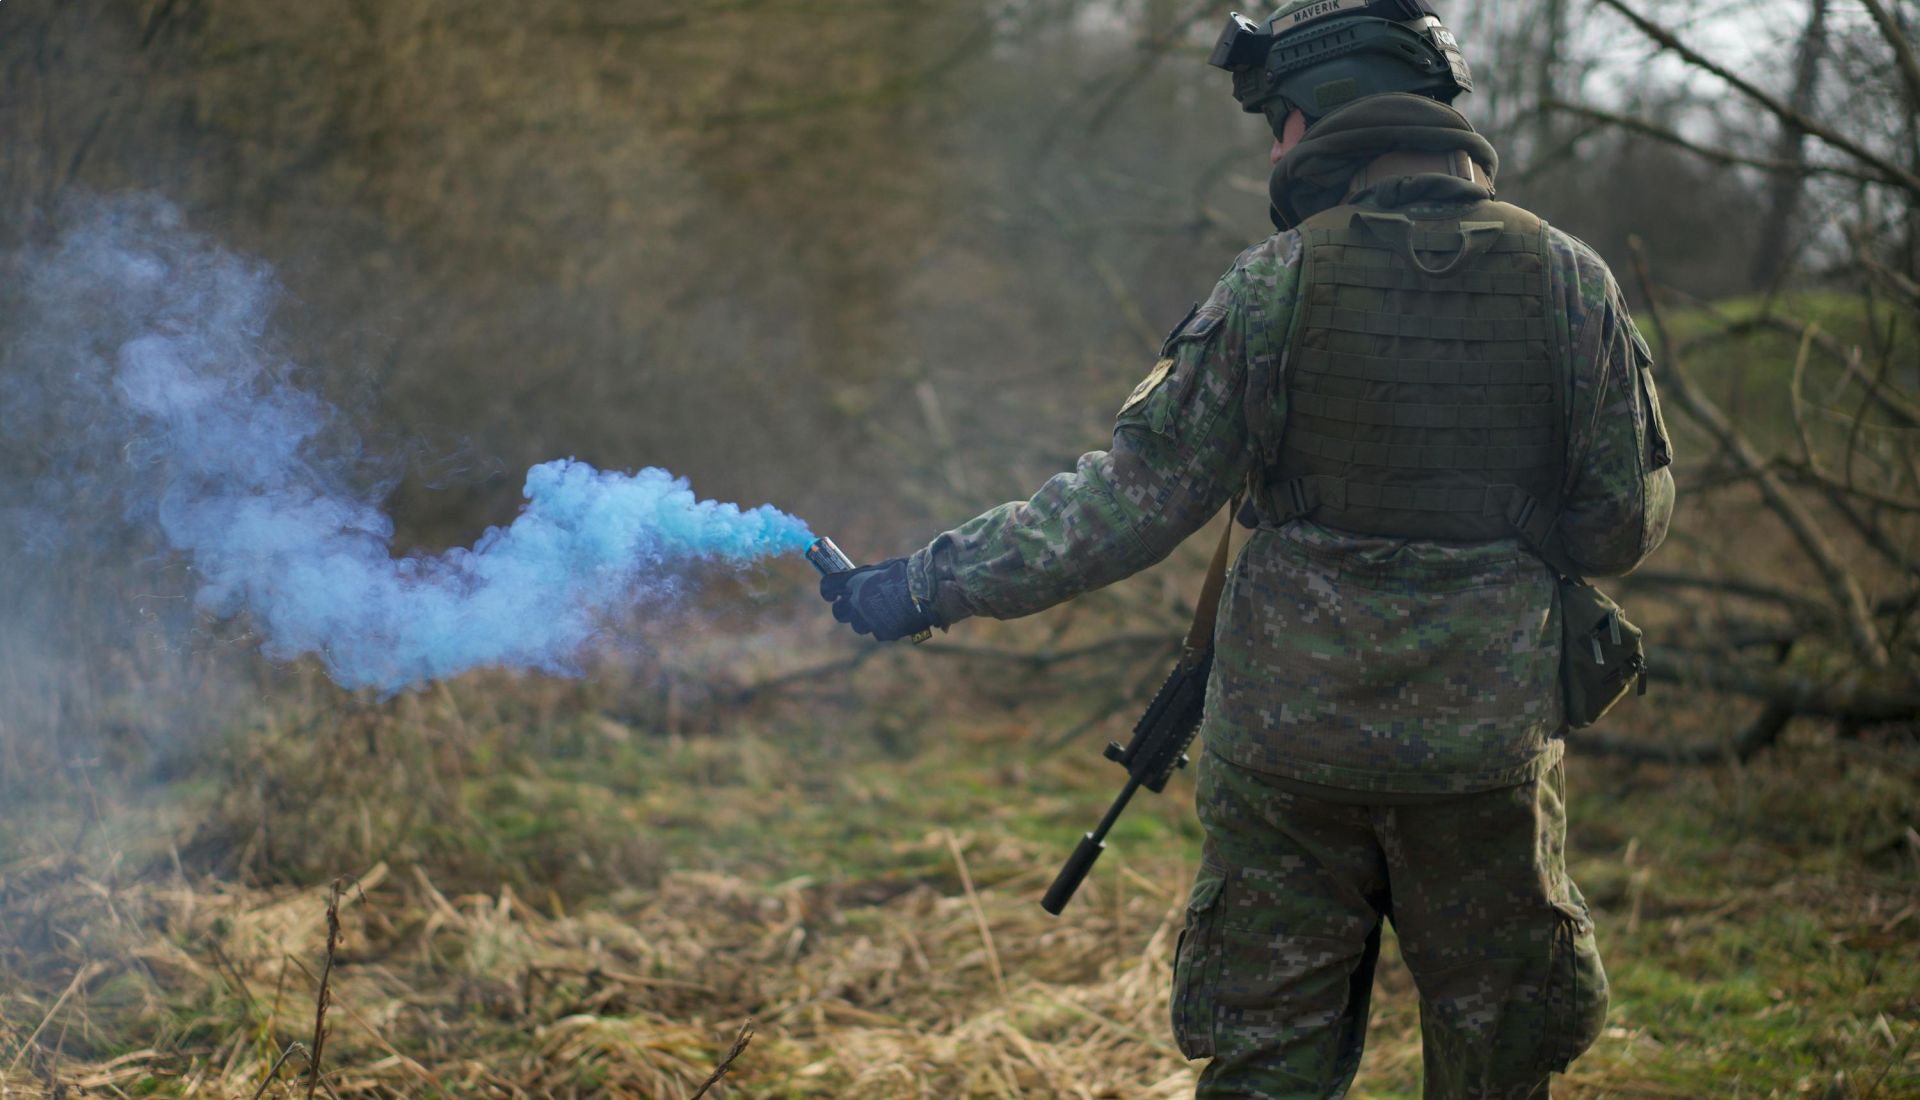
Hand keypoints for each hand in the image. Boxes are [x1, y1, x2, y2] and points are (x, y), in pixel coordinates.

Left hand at [818, 557, 940, 640]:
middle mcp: (857, 602)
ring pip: (858, 625)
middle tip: (852, 605)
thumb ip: (867, 576)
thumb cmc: (907, 572)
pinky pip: (878, 631)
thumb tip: (857, 580)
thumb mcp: (883, 568)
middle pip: (838, 612)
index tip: (831, 593)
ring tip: (881, 610)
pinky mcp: (884, 632)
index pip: (828, 587)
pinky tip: (896, 617)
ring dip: (865, 619)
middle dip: (844, 609)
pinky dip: (884, 626)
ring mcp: (870, 619)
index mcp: (855, 582)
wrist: (927, 589)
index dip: (828, 591)